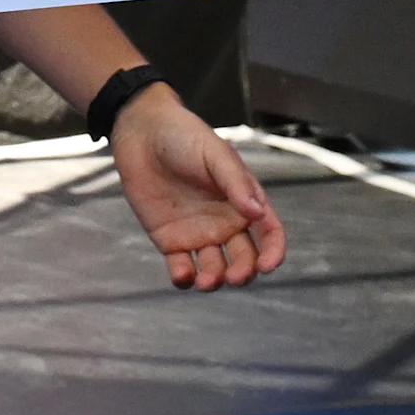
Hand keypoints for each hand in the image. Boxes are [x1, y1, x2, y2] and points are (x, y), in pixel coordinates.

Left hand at [108, 88, 286, 289]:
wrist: (141, 132)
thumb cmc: (184, 136)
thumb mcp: (214, 153)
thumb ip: (235, 182)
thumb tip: (258, 212)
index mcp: (243, 201)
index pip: (268, 233)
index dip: (273, 251)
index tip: (268, 265)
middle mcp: (225, 222)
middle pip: (244, 258)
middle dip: (243, 272)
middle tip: (233, 276)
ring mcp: (198, 233)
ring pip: (215, 268)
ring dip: (214, 280)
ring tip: (206, 281)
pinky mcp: (170, 239)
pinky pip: (182, 267)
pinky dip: (184, 278)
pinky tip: (183, 276)